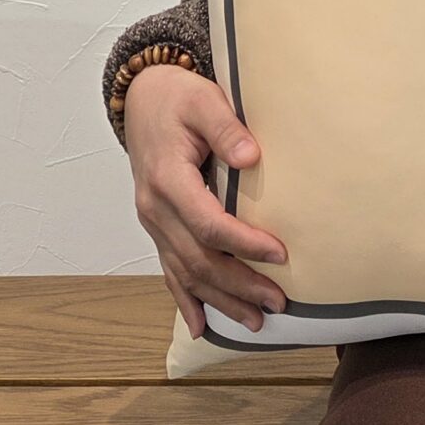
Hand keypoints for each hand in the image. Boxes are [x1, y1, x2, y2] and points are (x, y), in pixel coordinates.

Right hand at [122, 62, 288, 337]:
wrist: (144, 98)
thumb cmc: (178, 98)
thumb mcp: (203, 100)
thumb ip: (226, 127)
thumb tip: (252, 158)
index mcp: (167, 179)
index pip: (208, 224)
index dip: (244, 243)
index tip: (280, 254)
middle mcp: (155, 208)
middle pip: (198, 259)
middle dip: (239, 285)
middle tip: (278, 302)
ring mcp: (153, 222)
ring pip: (185, 272)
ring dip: (220, 300)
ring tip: (255, 322)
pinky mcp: (157, 227)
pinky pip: (169, 270)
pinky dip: (185, 300)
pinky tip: (200, 326)